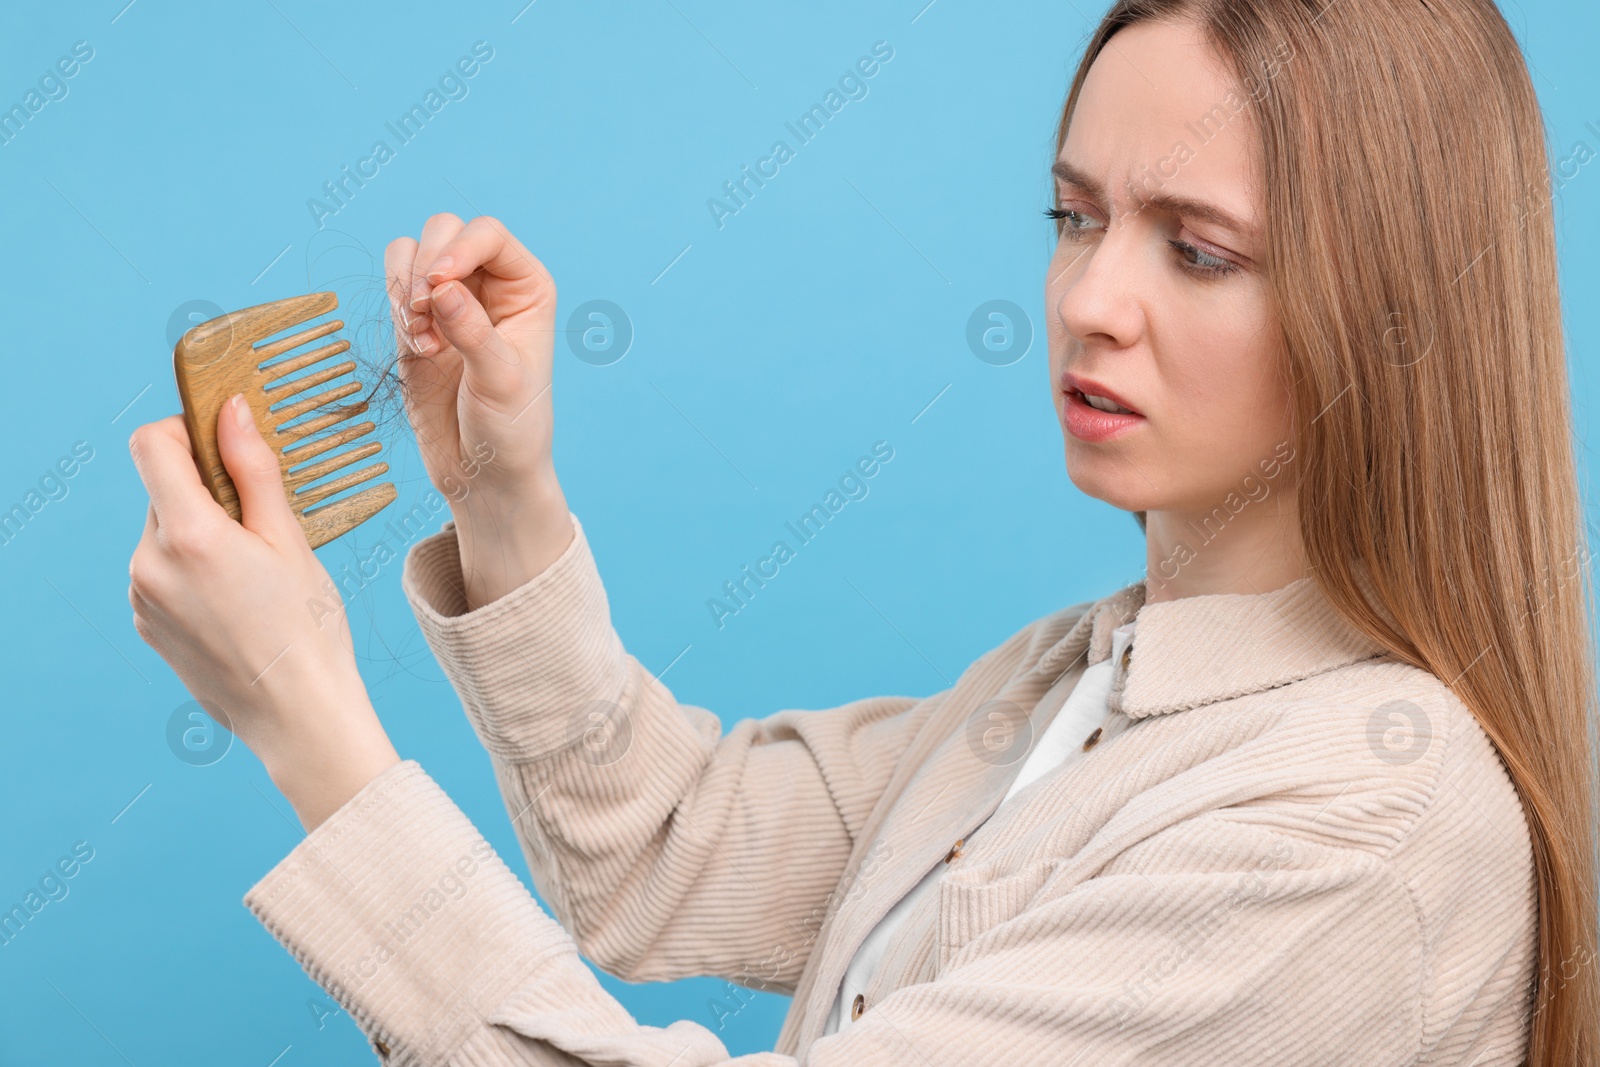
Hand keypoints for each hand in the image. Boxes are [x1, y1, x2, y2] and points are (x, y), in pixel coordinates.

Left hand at [127, 398, 399, 829]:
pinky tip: (237, 603)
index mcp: (189, 534)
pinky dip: (193, 571)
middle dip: (206, 491)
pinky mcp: (145, 623)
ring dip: (200, 533)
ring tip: (254, 575)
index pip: (152, 444)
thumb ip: (254, 470)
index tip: (223, 443)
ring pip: (164, 533)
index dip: (185, 429)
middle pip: (163, 490)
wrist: (296, 716)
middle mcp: (149, 562)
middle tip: (263, 525)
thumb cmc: (308, 629)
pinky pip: (161, 572)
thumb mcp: (291, 540)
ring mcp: (140, 596)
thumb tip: (231, 410)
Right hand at [386, 213, 574, 609]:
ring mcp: (452, 299)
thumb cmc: (511, 430)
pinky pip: (394, 284)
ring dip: (405, 288)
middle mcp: (491, 284)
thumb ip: (473, 332)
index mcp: (528, 287)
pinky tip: (417, 346)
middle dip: (426, 267)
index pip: (488, 234)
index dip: (459, 247)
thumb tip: (442, 287)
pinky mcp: (418, 321)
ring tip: (423, 338)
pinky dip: (393, 304)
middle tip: (426, 317)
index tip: (439, 282)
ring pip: (412, 252)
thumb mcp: (501, 382)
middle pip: (445, 230)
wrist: (482, 472)